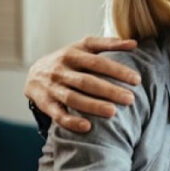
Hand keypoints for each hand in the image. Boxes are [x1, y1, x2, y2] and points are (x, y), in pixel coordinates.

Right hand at [24, 36, 140, 132]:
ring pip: (72, 98)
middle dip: (109, 90)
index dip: (117, 70)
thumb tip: (134, 43)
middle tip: (130, 99)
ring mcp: (52, 88)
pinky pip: (58, 115)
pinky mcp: (45, 104)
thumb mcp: (83, 47)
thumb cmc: (68, 60)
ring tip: (113, 112)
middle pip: (86, 81)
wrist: (33, 74)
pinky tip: (88, 127)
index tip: (136, 80)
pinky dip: (71, 121)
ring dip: (93, 106)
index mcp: (72, 55)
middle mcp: (61, 71)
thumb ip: (107, 44)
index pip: (97, 62)